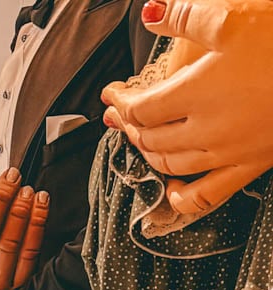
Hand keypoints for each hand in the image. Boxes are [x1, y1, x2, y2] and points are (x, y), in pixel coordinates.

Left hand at [102, 0, 272, 216]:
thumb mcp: (231, 17)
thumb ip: (185, 17)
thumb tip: (150, 14)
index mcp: (194, 94)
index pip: (140, 109)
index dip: (120, 103)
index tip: (111, 94)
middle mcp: (205, 131)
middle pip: (150, 140)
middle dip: (128, 128)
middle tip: (119, 116)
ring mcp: (227, 153)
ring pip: (171, 166)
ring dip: (149, 155)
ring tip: (140, 141)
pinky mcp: (250, 165)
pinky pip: (206, 195)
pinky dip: (182, 198)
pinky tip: (172, 192)